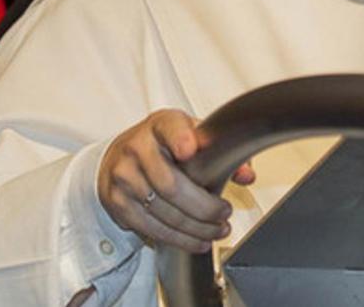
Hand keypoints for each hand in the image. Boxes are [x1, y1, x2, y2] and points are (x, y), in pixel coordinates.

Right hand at [97, 109, 254, 252]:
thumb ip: (221, 151)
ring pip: (163, 211)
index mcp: (161, 125)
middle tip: (225, 214)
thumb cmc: (164, 145)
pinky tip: (196, 240)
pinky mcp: (117, 202)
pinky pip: (150, 227)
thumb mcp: (193, 136)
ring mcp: (124, 175)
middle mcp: (137, 147)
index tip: (190, 150)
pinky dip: (177, 238)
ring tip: (216, 231)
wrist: (121, 155)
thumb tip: (246, 176)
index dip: (180, 138)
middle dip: (204, 207)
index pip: (170, 128)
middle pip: (172, 184)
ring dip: (195, 228)